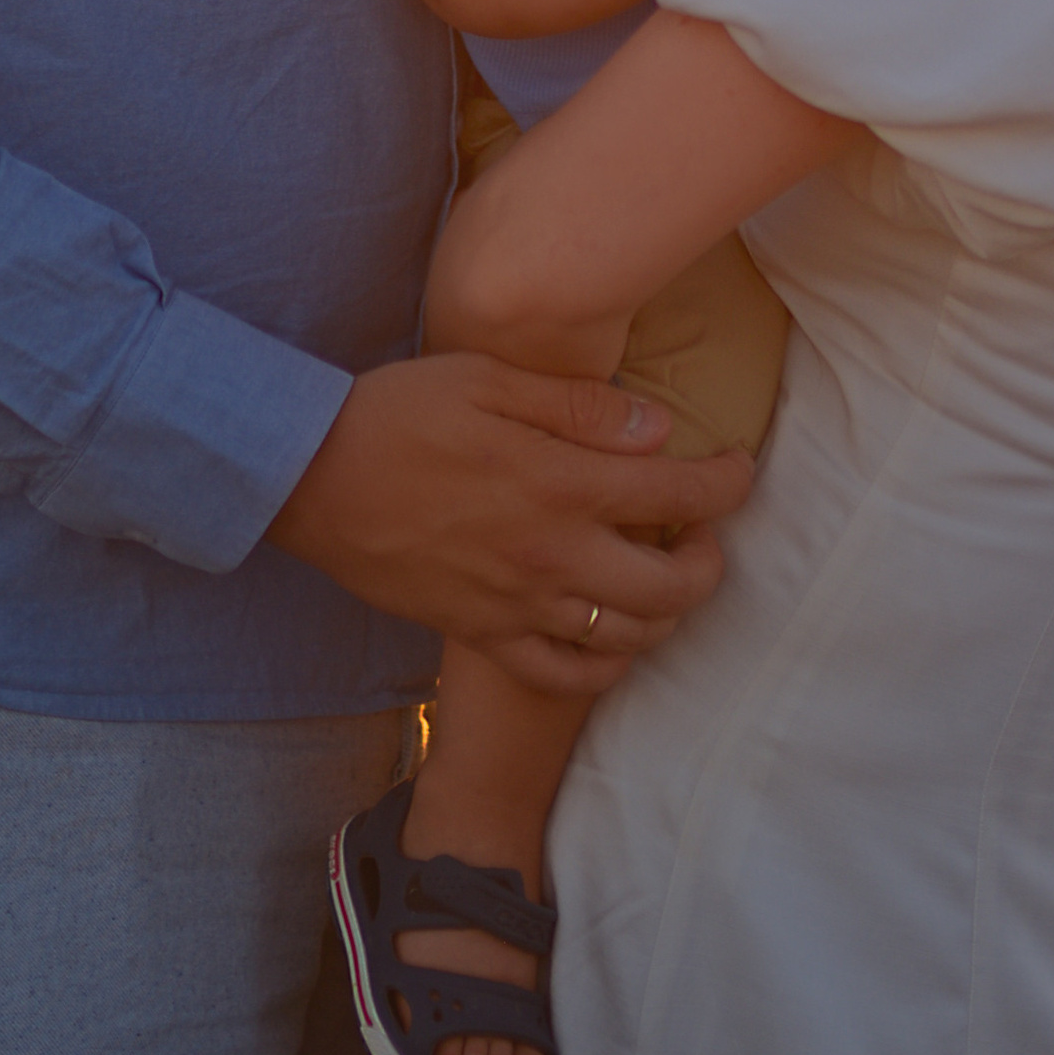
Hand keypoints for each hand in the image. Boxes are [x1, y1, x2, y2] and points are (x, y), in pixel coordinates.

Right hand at [266, 353, 752, 697]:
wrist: (310, 478)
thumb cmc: (399, 413)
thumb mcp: (488, 380)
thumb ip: (580, 407)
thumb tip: (659, 429)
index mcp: (558, 483)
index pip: (678, 493)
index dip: (728, 484)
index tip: (742, 470)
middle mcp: (548, 555)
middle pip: (669, 586)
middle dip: (711, 564)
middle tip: (709, 534)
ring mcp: (515, 603)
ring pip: (625, 637)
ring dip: (665, 614)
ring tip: (665, 578)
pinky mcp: (480, 633)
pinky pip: (562, 674)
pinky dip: (603, 665)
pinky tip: (611, 636)